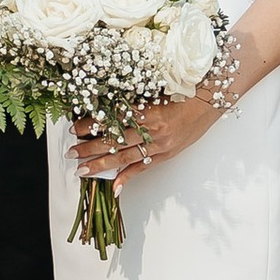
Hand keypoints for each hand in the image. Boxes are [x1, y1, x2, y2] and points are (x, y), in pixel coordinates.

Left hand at [71, 88, 221, 187]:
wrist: (208, 103)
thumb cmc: (183, 93)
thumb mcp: (156, 92)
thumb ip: (134, 102)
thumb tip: (107, 107)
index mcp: (148, 111)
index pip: (112, 120)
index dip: (92, 125)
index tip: (74, 127)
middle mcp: (152, 130)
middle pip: (114, 141)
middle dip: (89, 148)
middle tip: (70, 153)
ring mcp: (159, 145)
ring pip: (124, 157)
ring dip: (101, 164)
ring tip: (82, 169)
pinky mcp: (165, 155)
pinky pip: (143, 169)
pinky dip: (127, 178)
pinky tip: (114, 187)